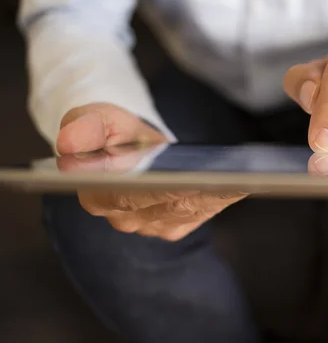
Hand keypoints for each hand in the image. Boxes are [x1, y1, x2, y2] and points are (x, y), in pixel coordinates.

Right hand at [57, 103, 245, 240]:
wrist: (128, 147)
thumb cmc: (113, 132)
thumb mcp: (96, 118)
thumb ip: (84, 127)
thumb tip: (70, 143)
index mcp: (97, 195)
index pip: (126, 196)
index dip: (154, 190)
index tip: (179, 182)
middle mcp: (125, 219)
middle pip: (165, 206)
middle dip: (195, 192)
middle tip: (222, 178)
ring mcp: (152, 226)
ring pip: (188, 210)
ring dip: (214, 196)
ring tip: (238, 178)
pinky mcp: (177, 226)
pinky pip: (202, 213)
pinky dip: (221, 198)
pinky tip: (239, 184)